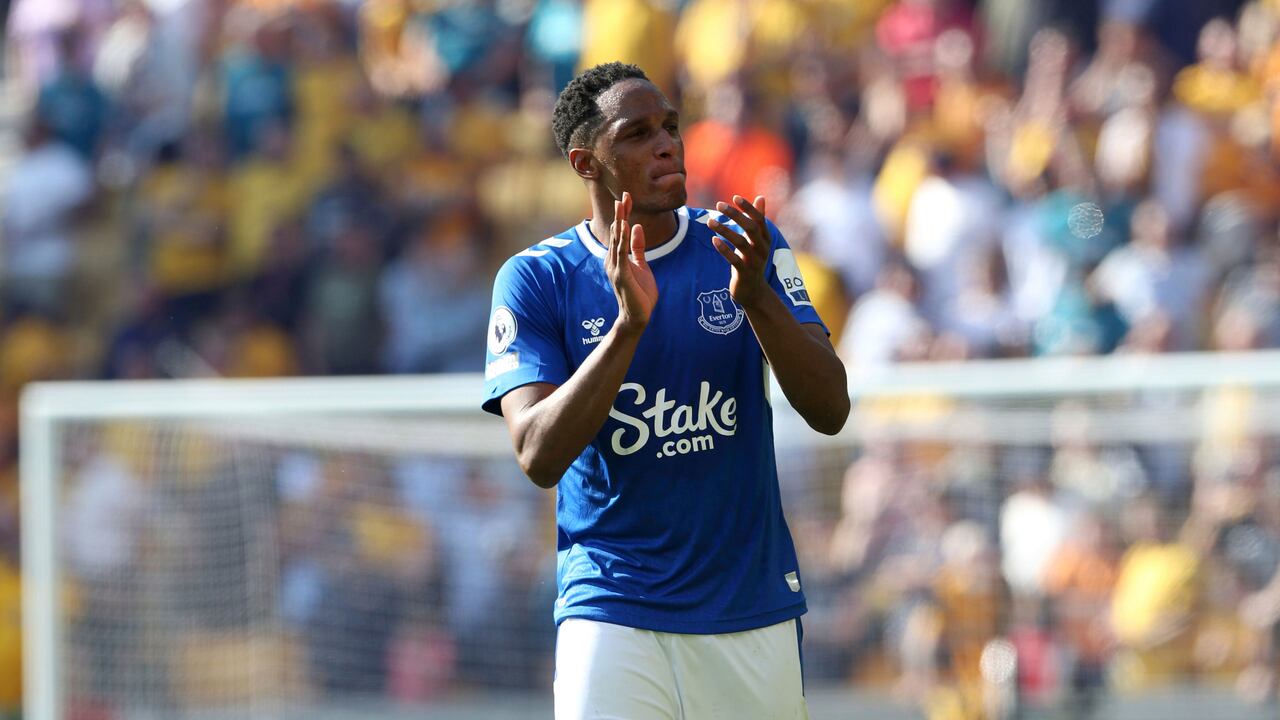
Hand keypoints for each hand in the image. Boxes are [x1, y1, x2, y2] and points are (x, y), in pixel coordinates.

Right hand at [606, 192, 657, 330]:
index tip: (627, 198)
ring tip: (621, 205)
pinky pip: (621, 253)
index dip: (624, 214)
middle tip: (624, 194)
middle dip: (621, 213)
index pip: (620, 231)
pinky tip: (623, 226)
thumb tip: (636, 227)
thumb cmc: (640, 294)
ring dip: (619, 221)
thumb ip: (638, 248)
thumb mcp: (642, 265)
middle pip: (616, 231)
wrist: (637, 316)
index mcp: (618, 257)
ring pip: (617, 239)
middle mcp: (613, 260)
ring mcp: (615, 267)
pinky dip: (621, 239)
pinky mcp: (621, 274)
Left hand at [708, 195, 771, 307]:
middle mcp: (762, 249)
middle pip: (750, 228)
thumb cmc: (753, 261)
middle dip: (735, 215)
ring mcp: (754, 261)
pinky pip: (734, 260)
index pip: (759, 219)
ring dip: (724, 230)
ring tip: (710, 221)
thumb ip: (758, 220)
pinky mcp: (745, 273)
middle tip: (719, 205)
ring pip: (740, 242)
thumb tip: (761, 198)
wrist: (754, 292)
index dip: (748, 208)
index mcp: (765, 239)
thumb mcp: (757, 241)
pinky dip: (724, 249)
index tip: (735, 197)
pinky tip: (714, 240)